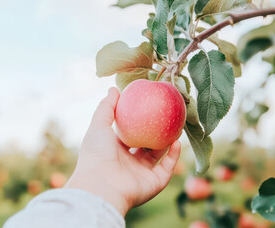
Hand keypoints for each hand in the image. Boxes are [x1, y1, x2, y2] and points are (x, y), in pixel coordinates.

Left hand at [65, 87, 180, 215]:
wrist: (101, 186)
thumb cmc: (96, 154)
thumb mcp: (98, 125)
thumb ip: (106, 107)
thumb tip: (114, 89)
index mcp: (114, 151)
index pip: (128, 135)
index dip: (137, 123)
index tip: (146, 108)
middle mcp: (128, 163)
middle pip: (145, 145)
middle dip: (155, 133)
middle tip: (165, 117)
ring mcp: (142, 174)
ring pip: (158, 156)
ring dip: (168, 143)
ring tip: (176, 126)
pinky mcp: (153, 183)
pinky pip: (167, 167)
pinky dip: (174, 156)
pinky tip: (178, 142)